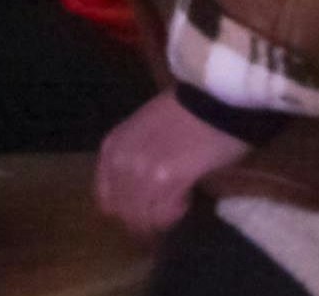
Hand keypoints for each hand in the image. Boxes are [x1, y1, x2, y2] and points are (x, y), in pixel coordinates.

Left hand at [95, 92, 249, 238]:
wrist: (214, 98)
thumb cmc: (183, 110)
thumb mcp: (142, 130)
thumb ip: (131, 158)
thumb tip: (134, 191)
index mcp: (112, 147)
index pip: (105, 199)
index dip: (124, 211)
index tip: (143, 212)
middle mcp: (121, 161)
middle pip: (124, 213)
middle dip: (143, 221)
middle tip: (163, 215)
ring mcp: (142, 171)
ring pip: (143, 217)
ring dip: (161, 218)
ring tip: (178, 203)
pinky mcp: (167, 179)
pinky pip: (164, 213)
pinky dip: (175, 213)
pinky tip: (186, 198)